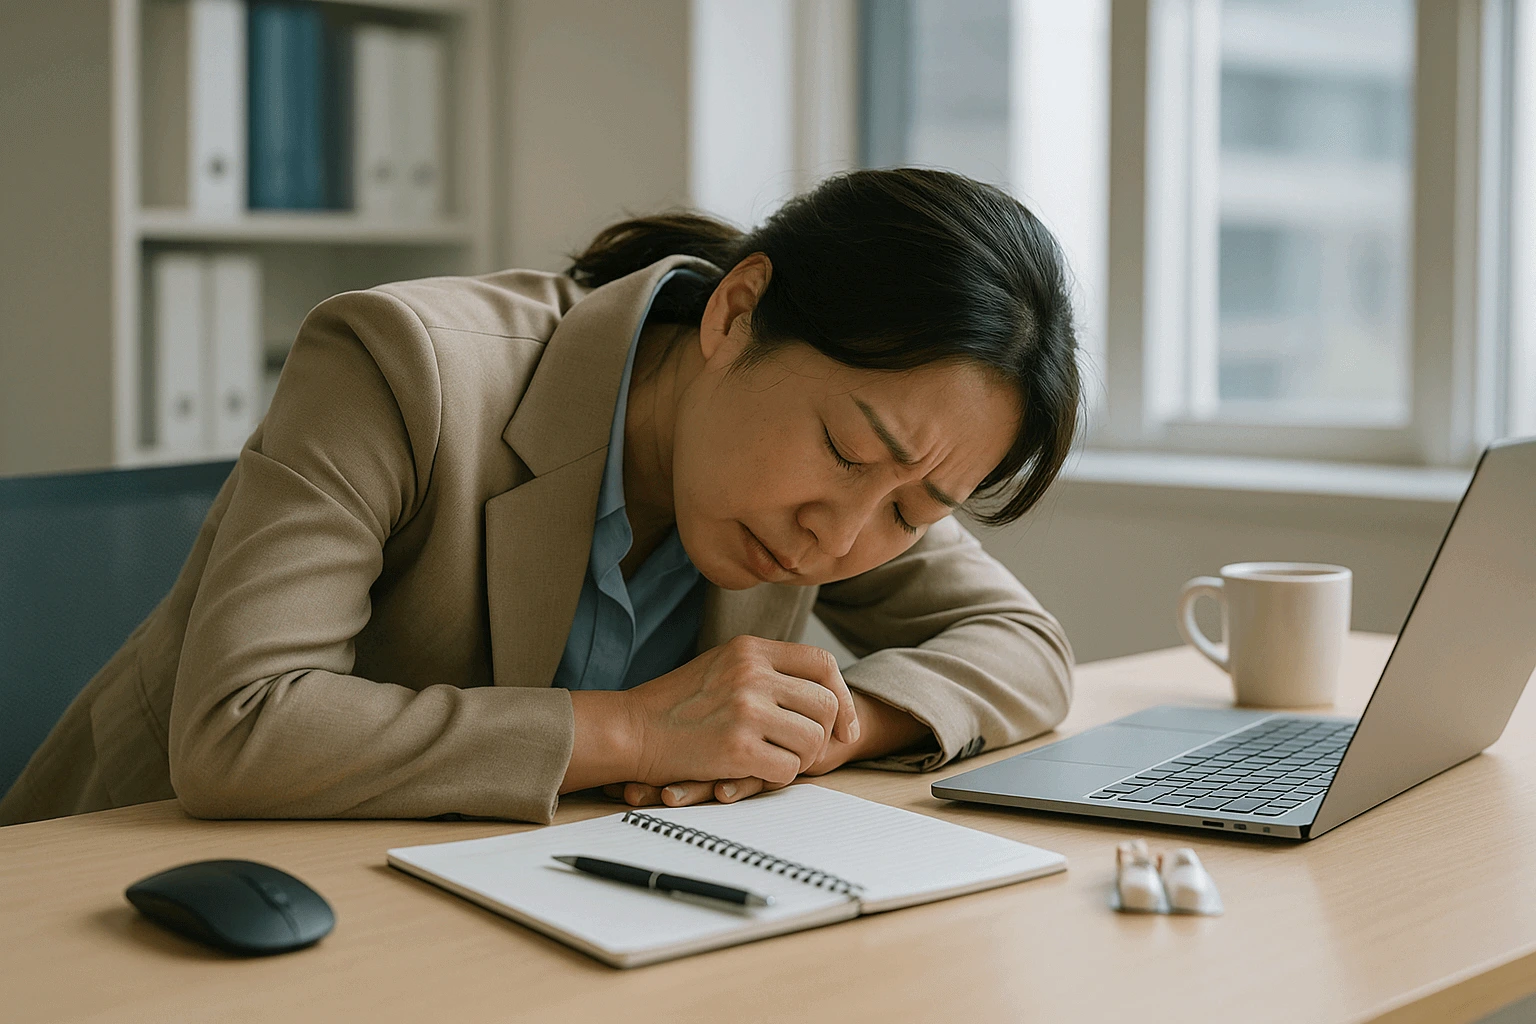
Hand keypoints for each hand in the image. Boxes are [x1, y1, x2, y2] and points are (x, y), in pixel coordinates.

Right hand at [603, 689, 931, 807]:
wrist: (629, 729)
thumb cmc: (675, 704)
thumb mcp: (721, 665)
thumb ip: (763, 668)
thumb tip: (816, 687)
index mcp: (751, 650)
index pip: (822, 665)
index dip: (842, 697)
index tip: (843, 726)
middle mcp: (752, 673)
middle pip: (826, 705)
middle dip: (825, 735)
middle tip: (807, 752)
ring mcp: (745, 709)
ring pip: (812, 740)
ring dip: (801, 759)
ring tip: (775, 761)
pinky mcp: (736, 747)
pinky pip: (788, 769)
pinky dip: (777, 778)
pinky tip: (754, 773)